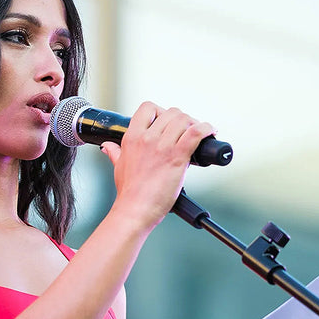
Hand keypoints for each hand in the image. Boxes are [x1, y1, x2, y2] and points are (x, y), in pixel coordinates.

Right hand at [101, 101, 214, 229]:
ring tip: (198, 135)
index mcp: (132, 137)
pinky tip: (210, 132)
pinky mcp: (177, 157)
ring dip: (194, 124)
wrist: (135, 210)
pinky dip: (206, 129)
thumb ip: (115, 153)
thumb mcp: (118, 167)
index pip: (148, 107)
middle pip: (171, 112)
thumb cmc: (129, 193)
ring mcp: (162, 146)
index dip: (160, 111)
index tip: (166, 122)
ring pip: (184, 119)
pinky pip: (196, 133)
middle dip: (181, 119)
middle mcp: (147, 138)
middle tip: (186, 131)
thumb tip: (108, 146)